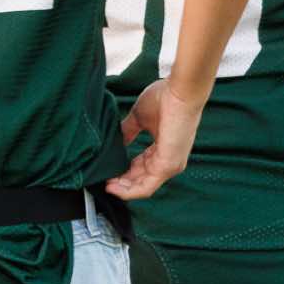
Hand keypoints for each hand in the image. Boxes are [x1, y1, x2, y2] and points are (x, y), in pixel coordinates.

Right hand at [109, 78, 205, 199]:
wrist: (179, 92)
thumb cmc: (165, 99)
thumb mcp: (140, 117)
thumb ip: (128, 130)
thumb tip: (116, 138)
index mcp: (163, 149)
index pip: (142, 167)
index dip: (124, 171)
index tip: (108, 171)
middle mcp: (169, 161)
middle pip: (142, 180)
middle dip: (122, 183)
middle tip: (104, 181)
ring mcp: (170, 165)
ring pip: (144, 187)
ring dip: (123, 189)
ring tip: (106, 186)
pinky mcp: (168, 166)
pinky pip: (146, 187)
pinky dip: (129, 190)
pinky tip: (114, 186)